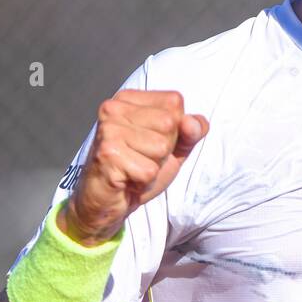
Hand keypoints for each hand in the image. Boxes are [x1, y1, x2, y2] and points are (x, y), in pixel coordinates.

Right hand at [58, 90, 208, 245]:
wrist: (109, 202)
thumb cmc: (139, 169)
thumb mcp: (173, 146)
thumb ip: (191, 131)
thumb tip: (193, 123)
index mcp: (128, 99)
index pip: (175, 102)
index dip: (174, 129)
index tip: (151, 142)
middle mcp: (114, 108)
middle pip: (169, 123)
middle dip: (164, 149)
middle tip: (141, 158)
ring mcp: (109, 130)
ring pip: (161, 147)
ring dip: (153, 166)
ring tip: (134, 167)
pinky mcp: (108, 155)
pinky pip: (149, 170)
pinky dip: (144, 182)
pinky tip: (128, 179)